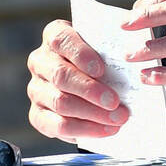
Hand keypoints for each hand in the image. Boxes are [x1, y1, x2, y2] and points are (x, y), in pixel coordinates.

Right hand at [26, 19, 130, 143]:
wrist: (86, 82)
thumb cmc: (98, 60)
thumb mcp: (102, 50)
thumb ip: (109, 54)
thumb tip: (129, 70)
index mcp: (54, 35)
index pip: (61, 40)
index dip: (81, 54)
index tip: (101, 69)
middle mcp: (40, 61)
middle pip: (61, 75)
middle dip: (90, 91)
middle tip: (114, 101)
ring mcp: (36, 88)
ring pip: (60, 102)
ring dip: (91, 114)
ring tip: (116, 119)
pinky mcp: (37, 114)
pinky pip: (57, 125)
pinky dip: (83, 129)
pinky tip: (103, 130)